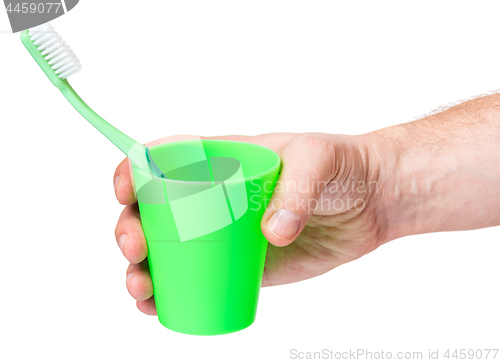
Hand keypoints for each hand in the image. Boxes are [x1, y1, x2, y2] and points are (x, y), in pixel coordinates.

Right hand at [113, 133, 386, 314]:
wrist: (371, 202)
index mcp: (222, 159)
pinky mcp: (240, 263)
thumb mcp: (317, 161)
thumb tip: (271, 234)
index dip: (134, 172)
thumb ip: (294, 190)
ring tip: (141, 286)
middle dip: (131, 229)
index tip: (125, 191)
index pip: (164, 159)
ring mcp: (224, 232)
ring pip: (168, 249)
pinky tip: (157, 303)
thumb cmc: (341, 167)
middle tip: (136, 248)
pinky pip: (196, 276)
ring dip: (142, 268)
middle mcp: (214, 196)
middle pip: (154, 210)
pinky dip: (169, 291)